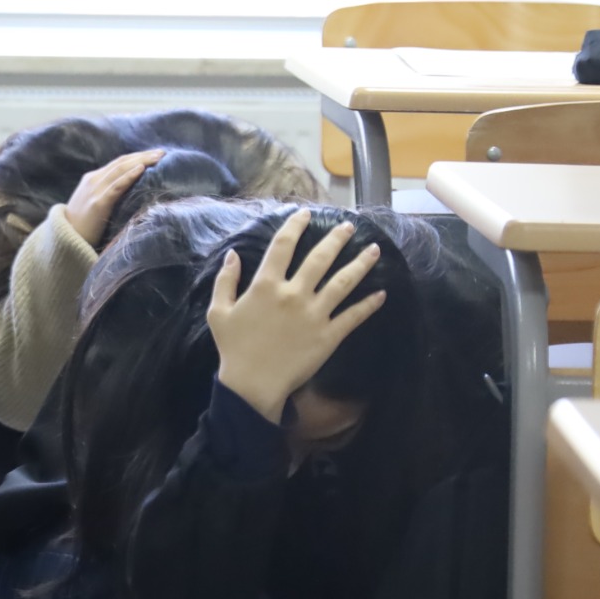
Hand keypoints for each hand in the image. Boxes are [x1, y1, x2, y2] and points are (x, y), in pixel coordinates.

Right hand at [61, 149, 164, 245]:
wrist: (65, 241)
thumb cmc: (82, 227)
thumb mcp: (93, 205)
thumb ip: (107, 195)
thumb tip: (130, 194)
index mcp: (92, 179)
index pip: (118, 163)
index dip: (137, 156)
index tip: (155, 155)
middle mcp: (93, 180)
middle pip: (122, 162)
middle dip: (143, 156)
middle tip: (163, 153)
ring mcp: (94, 190)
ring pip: (121, 169)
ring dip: (141, 161)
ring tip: (158, 158)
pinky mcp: (98, 203)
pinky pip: (116, 186)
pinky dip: (129, 175)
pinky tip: (141, 169)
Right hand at [206, 210, 386, 423]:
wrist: (252, 385)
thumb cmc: (234, 348)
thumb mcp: (219, 312)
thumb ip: (225, 281)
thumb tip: (234, 254)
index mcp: (266, 285)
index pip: (283, 246)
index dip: (295, 226)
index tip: (306, 214)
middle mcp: (294, 294)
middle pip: (320, 258)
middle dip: (336, 239)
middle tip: (348, 227)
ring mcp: (314, 314)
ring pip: (343, 282)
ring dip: (361, 264)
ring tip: (374, 250)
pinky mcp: (328, 336)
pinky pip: (352, 317)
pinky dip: (368, 305)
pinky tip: (381, 294)